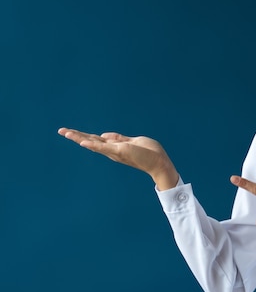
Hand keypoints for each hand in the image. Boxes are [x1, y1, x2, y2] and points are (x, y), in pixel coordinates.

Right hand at [58, 128, 178, 189]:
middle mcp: (112, 150)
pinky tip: (82, 142)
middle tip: (60, 130)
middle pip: (90, 141)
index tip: (70, 132)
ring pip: (93, 143)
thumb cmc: (149, 152)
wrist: (158, 161)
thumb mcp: (132, 141)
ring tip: (65, 132)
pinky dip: (93, 145)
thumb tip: (104, 135)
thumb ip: (118, 138)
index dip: (83, 135)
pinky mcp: (120, 151)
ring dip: (79, 137)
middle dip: (76, 135)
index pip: (96, 139)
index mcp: (114, 147)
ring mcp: (115, 151)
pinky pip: (103, 147)